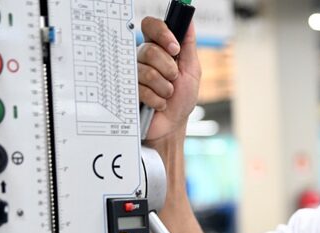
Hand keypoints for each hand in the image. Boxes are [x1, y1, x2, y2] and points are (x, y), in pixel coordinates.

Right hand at [137, 18, 200, 143]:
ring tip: (167, 95)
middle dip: (169, 69)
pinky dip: (157, 100)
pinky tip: (159, 104)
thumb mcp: (192, 71)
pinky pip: (142, 89)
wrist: (173, 125)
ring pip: (147, 72)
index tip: (175, 48)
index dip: (162, 33)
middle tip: (174, 79)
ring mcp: (134, 74)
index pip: (151, 26)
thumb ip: (189, 45)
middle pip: (150, 50)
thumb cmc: (182, 99)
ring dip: (165, 88)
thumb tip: (188, 21)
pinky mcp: (128, 91)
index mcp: (159, 49)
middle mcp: (144, 58)